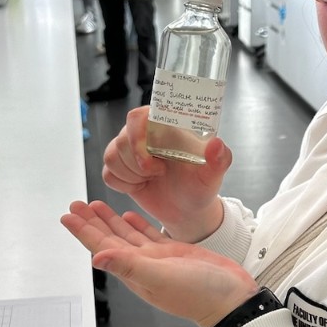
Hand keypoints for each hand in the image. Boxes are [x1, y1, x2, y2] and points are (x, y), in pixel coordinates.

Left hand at [61, 200, 257, 326]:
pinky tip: (127, 216)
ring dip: (110, 221)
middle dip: (92, 222)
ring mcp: (158, 259)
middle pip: (110, 239)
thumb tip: (97, 258)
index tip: (67, 216)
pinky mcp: (175, 253)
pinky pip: (148, 236)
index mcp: (135, 273)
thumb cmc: (200, 295)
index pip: (102, 248)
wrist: (232, 300)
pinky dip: (136, 225)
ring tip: (94, 205)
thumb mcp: (161, 278)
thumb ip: (130, 266)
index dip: (84, 232)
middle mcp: (142, 266)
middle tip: (75, 204)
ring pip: (127, 235)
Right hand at [101, 107, 230, 241]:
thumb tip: (217, 144)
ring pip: (111, 156)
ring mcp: (129, 149)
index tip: (151, 159)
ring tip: (152, 178)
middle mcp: (145, 133)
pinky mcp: (119, 166)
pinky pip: (107, 173)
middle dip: (138, 164)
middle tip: (160, 173)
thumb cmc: (200, 186)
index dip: (138, 136)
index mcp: (166, 126)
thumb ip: (219, 159)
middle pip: (122, 139)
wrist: (187, 210)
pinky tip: (141, 185)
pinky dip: (123, 184)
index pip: (139, 115)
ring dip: (132, 174)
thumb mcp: (212, 175)